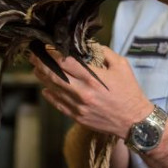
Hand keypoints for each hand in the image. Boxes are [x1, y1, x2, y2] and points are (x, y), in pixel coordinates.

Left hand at [30, 46, 151, 138]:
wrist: (134, 121)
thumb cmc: (129, 91)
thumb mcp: (122, 65)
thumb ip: (105, 52)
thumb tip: (89, 46)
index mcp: (93, 78)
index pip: (66, 62)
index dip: (53, 53)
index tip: (46, 47)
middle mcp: (83, 92)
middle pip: (54, 75)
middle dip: (41, 64)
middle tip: (33, 56)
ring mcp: (78, 106)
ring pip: (53, 89)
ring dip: (42, 78)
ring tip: (36, 69)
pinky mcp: (77, 117)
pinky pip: (58, 105)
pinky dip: (49, 95)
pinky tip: (45, 88)